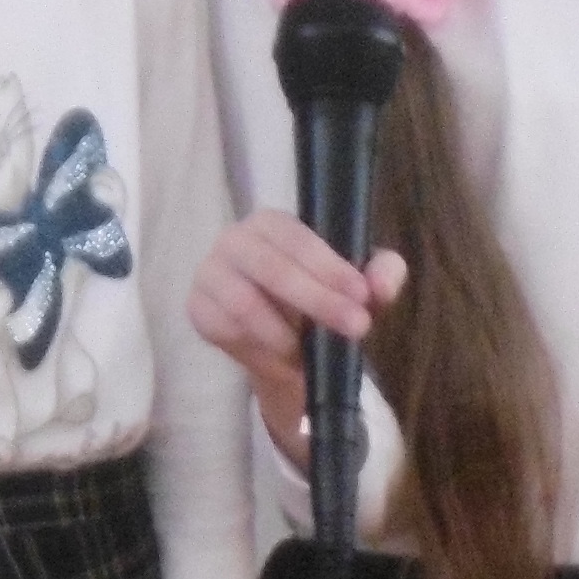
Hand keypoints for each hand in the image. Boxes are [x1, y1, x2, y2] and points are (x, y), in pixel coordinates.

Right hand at [189, 216, 404, 468]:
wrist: (286, 350)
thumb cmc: (321, 301)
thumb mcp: (361, 289)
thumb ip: (381, 276)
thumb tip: (380, 284)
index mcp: (273, 223)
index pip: (298, 238)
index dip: (330, 267)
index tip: (362, 296)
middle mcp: (235, 240)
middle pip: (271, 268)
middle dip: (317, 300)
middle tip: (355, 328)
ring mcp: (209, 274)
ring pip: (243, 302)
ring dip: (283, 331)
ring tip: (307, 349)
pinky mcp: (197, 309)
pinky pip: (224, 329)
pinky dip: (258, 347)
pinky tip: (280, 356)